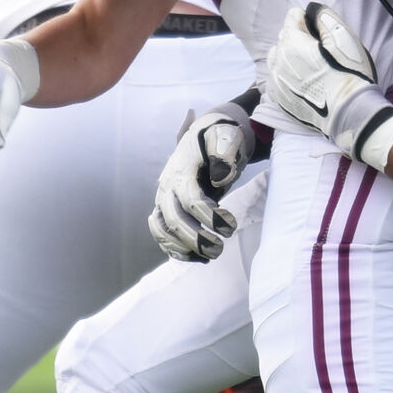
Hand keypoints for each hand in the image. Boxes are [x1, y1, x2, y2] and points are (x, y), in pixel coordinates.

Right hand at [149, 99, 257, 261]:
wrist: (207, 134)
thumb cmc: (221, 137)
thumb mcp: (228, 135)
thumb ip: (225, 151)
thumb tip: (220, 178)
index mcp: (182, 169)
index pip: (190, 198)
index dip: (209, 216)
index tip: (231, 226)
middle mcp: (167, 185)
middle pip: (173, 219)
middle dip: (195, 238)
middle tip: (219, 249)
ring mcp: (164, 198)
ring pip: (162, 230)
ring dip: (183, 248)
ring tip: (211, 257)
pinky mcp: (165, 208)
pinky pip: (162, 234)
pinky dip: (176, 250)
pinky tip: (199, 258)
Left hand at [267, 3, 392, 170]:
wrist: (348, 114)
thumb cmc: (349, 73)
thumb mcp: (345, 39)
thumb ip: (326, 18)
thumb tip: (313, 11)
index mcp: (293, 42)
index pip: (292, 17)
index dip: (308, 19)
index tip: (321, 30)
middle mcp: (279, 60)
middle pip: (284, 36)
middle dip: (298, 36)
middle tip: (320, 48)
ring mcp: (277, 81)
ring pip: (276, 56)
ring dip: (288, 54)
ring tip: (308, 63)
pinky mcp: (279, 98)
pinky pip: (275, 77)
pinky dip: (285, 73)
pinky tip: (301, 79)